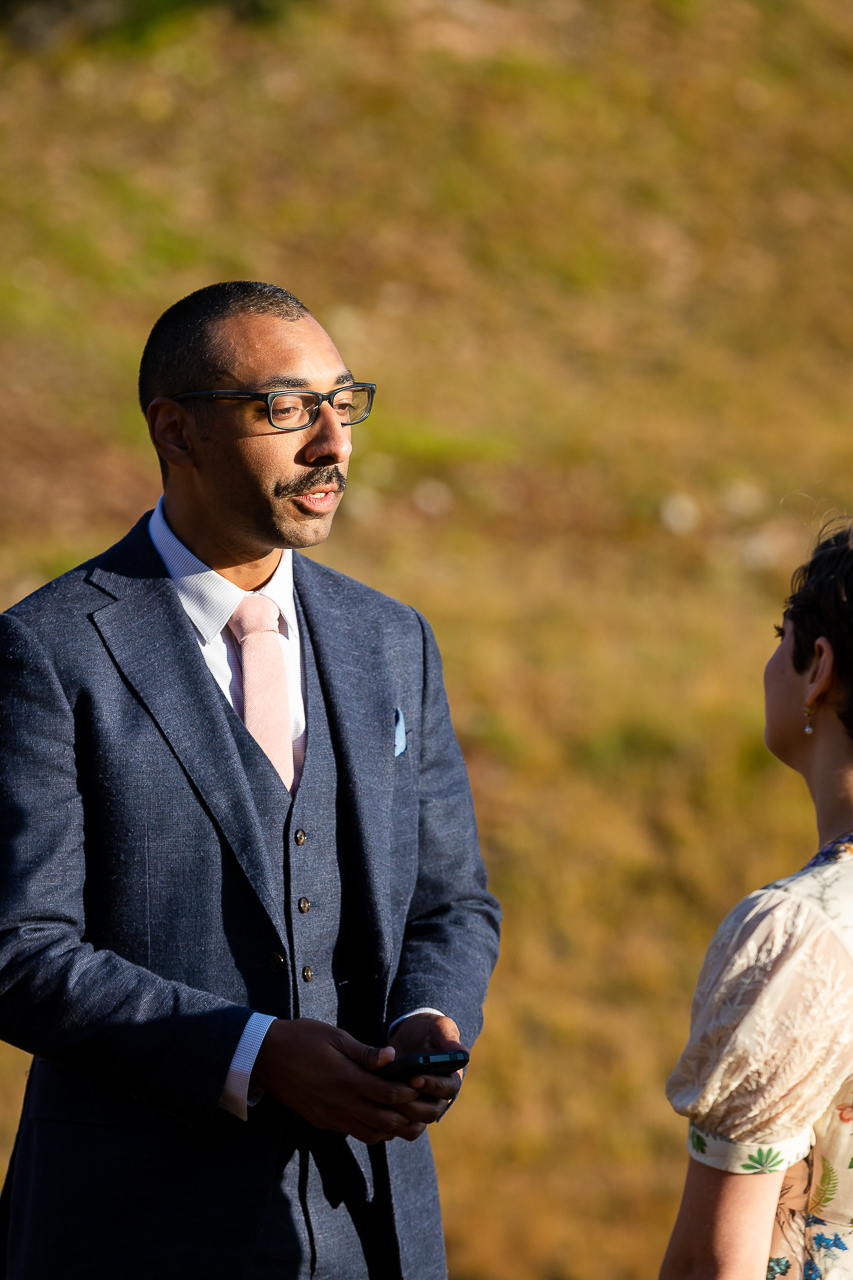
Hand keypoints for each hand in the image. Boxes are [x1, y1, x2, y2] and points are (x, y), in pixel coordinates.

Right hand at [251, 1018, 425, 1144]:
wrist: (265, 1057)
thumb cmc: (302, 1039)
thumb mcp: (335, 1037)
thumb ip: (365, 1052)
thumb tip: (392, 1057)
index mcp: (346, 1079)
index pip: (389, 1094)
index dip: (410, 1091)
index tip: (420, 1082)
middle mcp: (340, 1103)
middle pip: (385, 1121)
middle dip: (407, 1114)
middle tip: (420, 1102)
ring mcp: (331, 1116)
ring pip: (372, 1134)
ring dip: (392, 1126)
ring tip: (405, 1111)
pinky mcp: (323, 1122)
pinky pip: (355, 1133)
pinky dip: (373, 1129)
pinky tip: (380, 1114)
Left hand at [386, 1013, 468, 1128]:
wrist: (407, 1038)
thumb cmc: (426, 1030)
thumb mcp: (438, 1026)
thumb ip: (448, 1036)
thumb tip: (461, 1052)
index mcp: (451, 1076)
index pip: (449, 1089)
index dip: (433, 1086)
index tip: (414, 1078)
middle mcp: (439, 1096)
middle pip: (432, 1111)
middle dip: (412, 1104)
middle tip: (394, 1091)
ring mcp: (422, 1107)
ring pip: (416, 1123)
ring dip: (400, 1113)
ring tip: (383, 1098)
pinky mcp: (406, 1113)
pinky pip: (401, 1128)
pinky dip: (390, 1122)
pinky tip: (377, 1108)